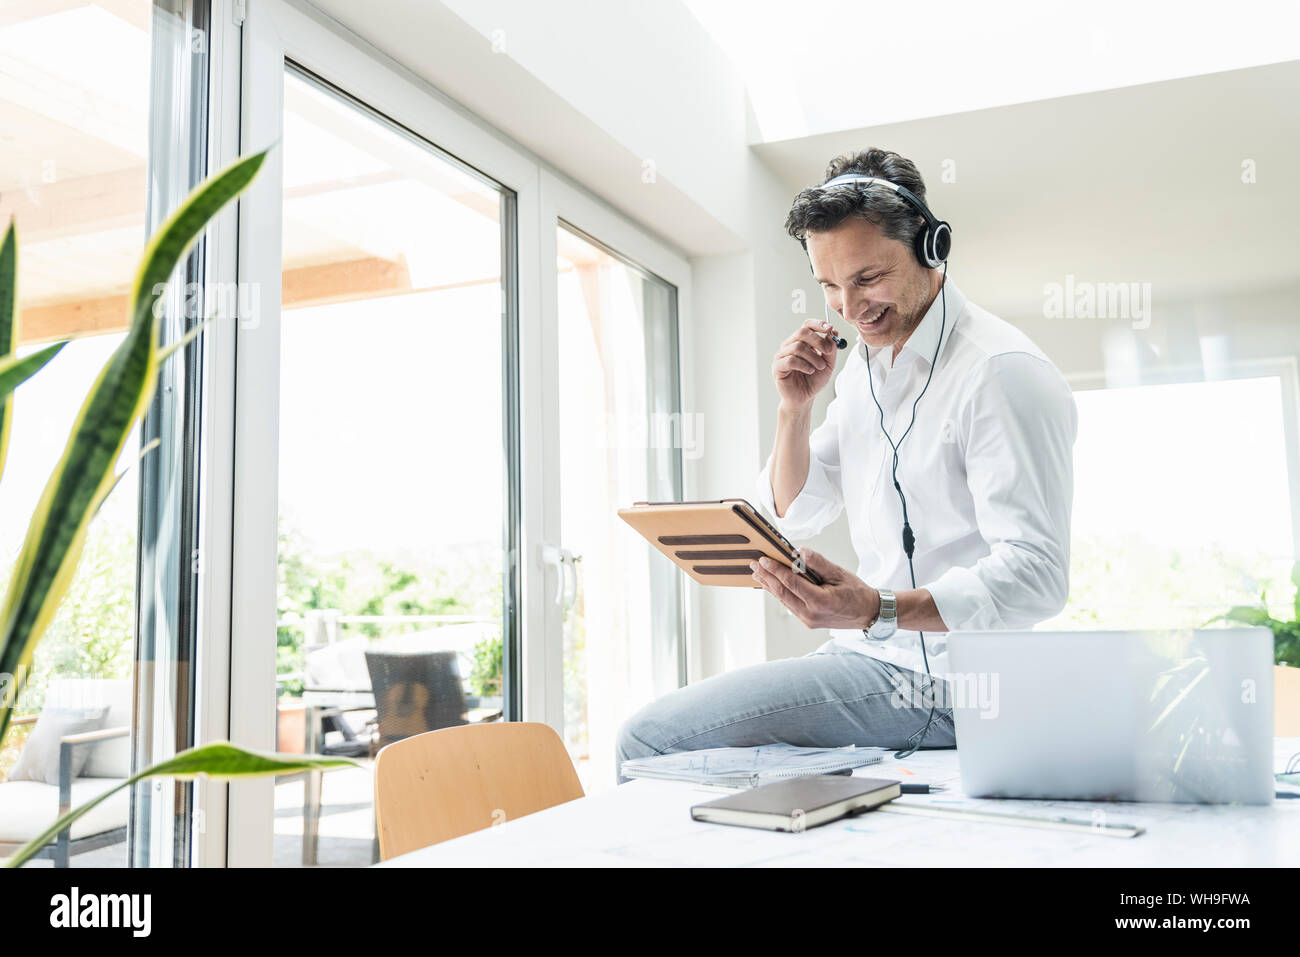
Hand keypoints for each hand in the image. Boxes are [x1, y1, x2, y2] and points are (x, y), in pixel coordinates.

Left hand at [749, 547, 879, 630]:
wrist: (868, 614)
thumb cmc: (857, 593)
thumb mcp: (839, 573)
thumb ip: (818, 563)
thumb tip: (801, 552)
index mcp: (820, 601)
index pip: (790, 582)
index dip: (775, 570)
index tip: (763, 559)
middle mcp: (810, 614)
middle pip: (782, 593)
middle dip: (766, 577)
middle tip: (753, 564)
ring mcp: (808, 620)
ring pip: (783, 600)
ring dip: (769, 586)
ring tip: (757, 574)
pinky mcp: (808, 621)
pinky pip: (789, 605)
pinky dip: (779, 593)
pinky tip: (772, 585)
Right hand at [772, 318, 838, 409]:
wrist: (805, 398)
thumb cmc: (814, 380)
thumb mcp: (828, 364)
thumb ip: (831, 349)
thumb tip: (833, 332)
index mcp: (801, 342)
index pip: (807, 325)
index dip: (818, 324)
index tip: (830, 328)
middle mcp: (789, 345)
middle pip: (802, 332)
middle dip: (818, 340)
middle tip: (827, 351)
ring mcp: (782, 355)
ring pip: (797, 346)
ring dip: (813, 357)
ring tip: (819, 367)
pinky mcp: (777, 367)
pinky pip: (790, 360)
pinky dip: (804, 365)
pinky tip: (810, 371)